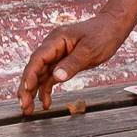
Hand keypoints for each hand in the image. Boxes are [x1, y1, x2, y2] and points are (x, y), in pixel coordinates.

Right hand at [18, 11, 133, 113]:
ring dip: (33, 92)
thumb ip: (73, 63)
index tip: (26, 89)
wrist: (112, 27)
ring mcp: (56, 55)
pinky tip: (45, 102)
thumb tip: (57, 77)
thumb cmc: (102, 34)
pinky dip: (46, 89)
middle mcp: (52, 48)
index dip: (30, 75)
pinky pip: (50, 77)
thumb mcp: (90, 50)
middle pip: (34, 69)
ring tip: (29, 109)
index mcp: (56, 40)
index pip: (38, 59)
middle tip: (24, 106)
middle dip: (26, 88)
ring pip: (40, 75)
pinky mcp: (63, 63)